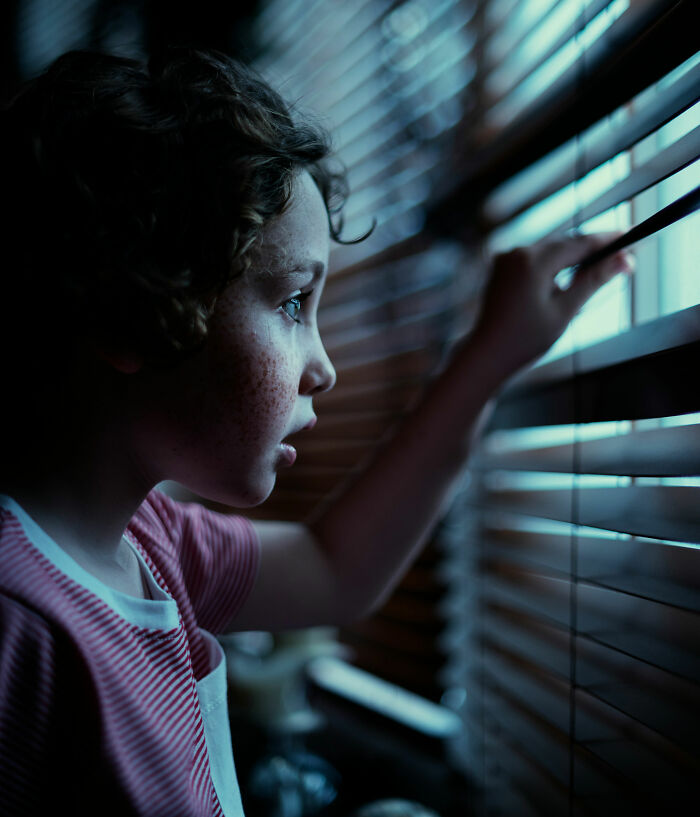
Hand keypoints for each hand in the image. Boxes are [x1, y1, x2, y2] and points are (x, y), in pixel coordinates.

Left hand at [471, 232, 634, 375]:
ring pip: (549, 251)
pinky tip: (567, 276)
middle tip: (620, 257)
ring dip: (572, 258)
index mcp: (532, 262)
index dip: (606, 240)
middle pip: (564, 244)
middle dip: (591, 250)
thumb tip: (623, 260)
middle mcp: (516, 253)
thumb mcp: (565, 311)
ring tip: (598, 267)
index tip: (629, 238)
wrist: (486, 354)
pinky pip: (534, 260)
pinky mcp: (501, 268)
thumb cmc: (524, 339)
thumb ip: (593, 281)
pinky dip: (553, 266)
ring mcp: (506, 259)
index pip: (579, 243)